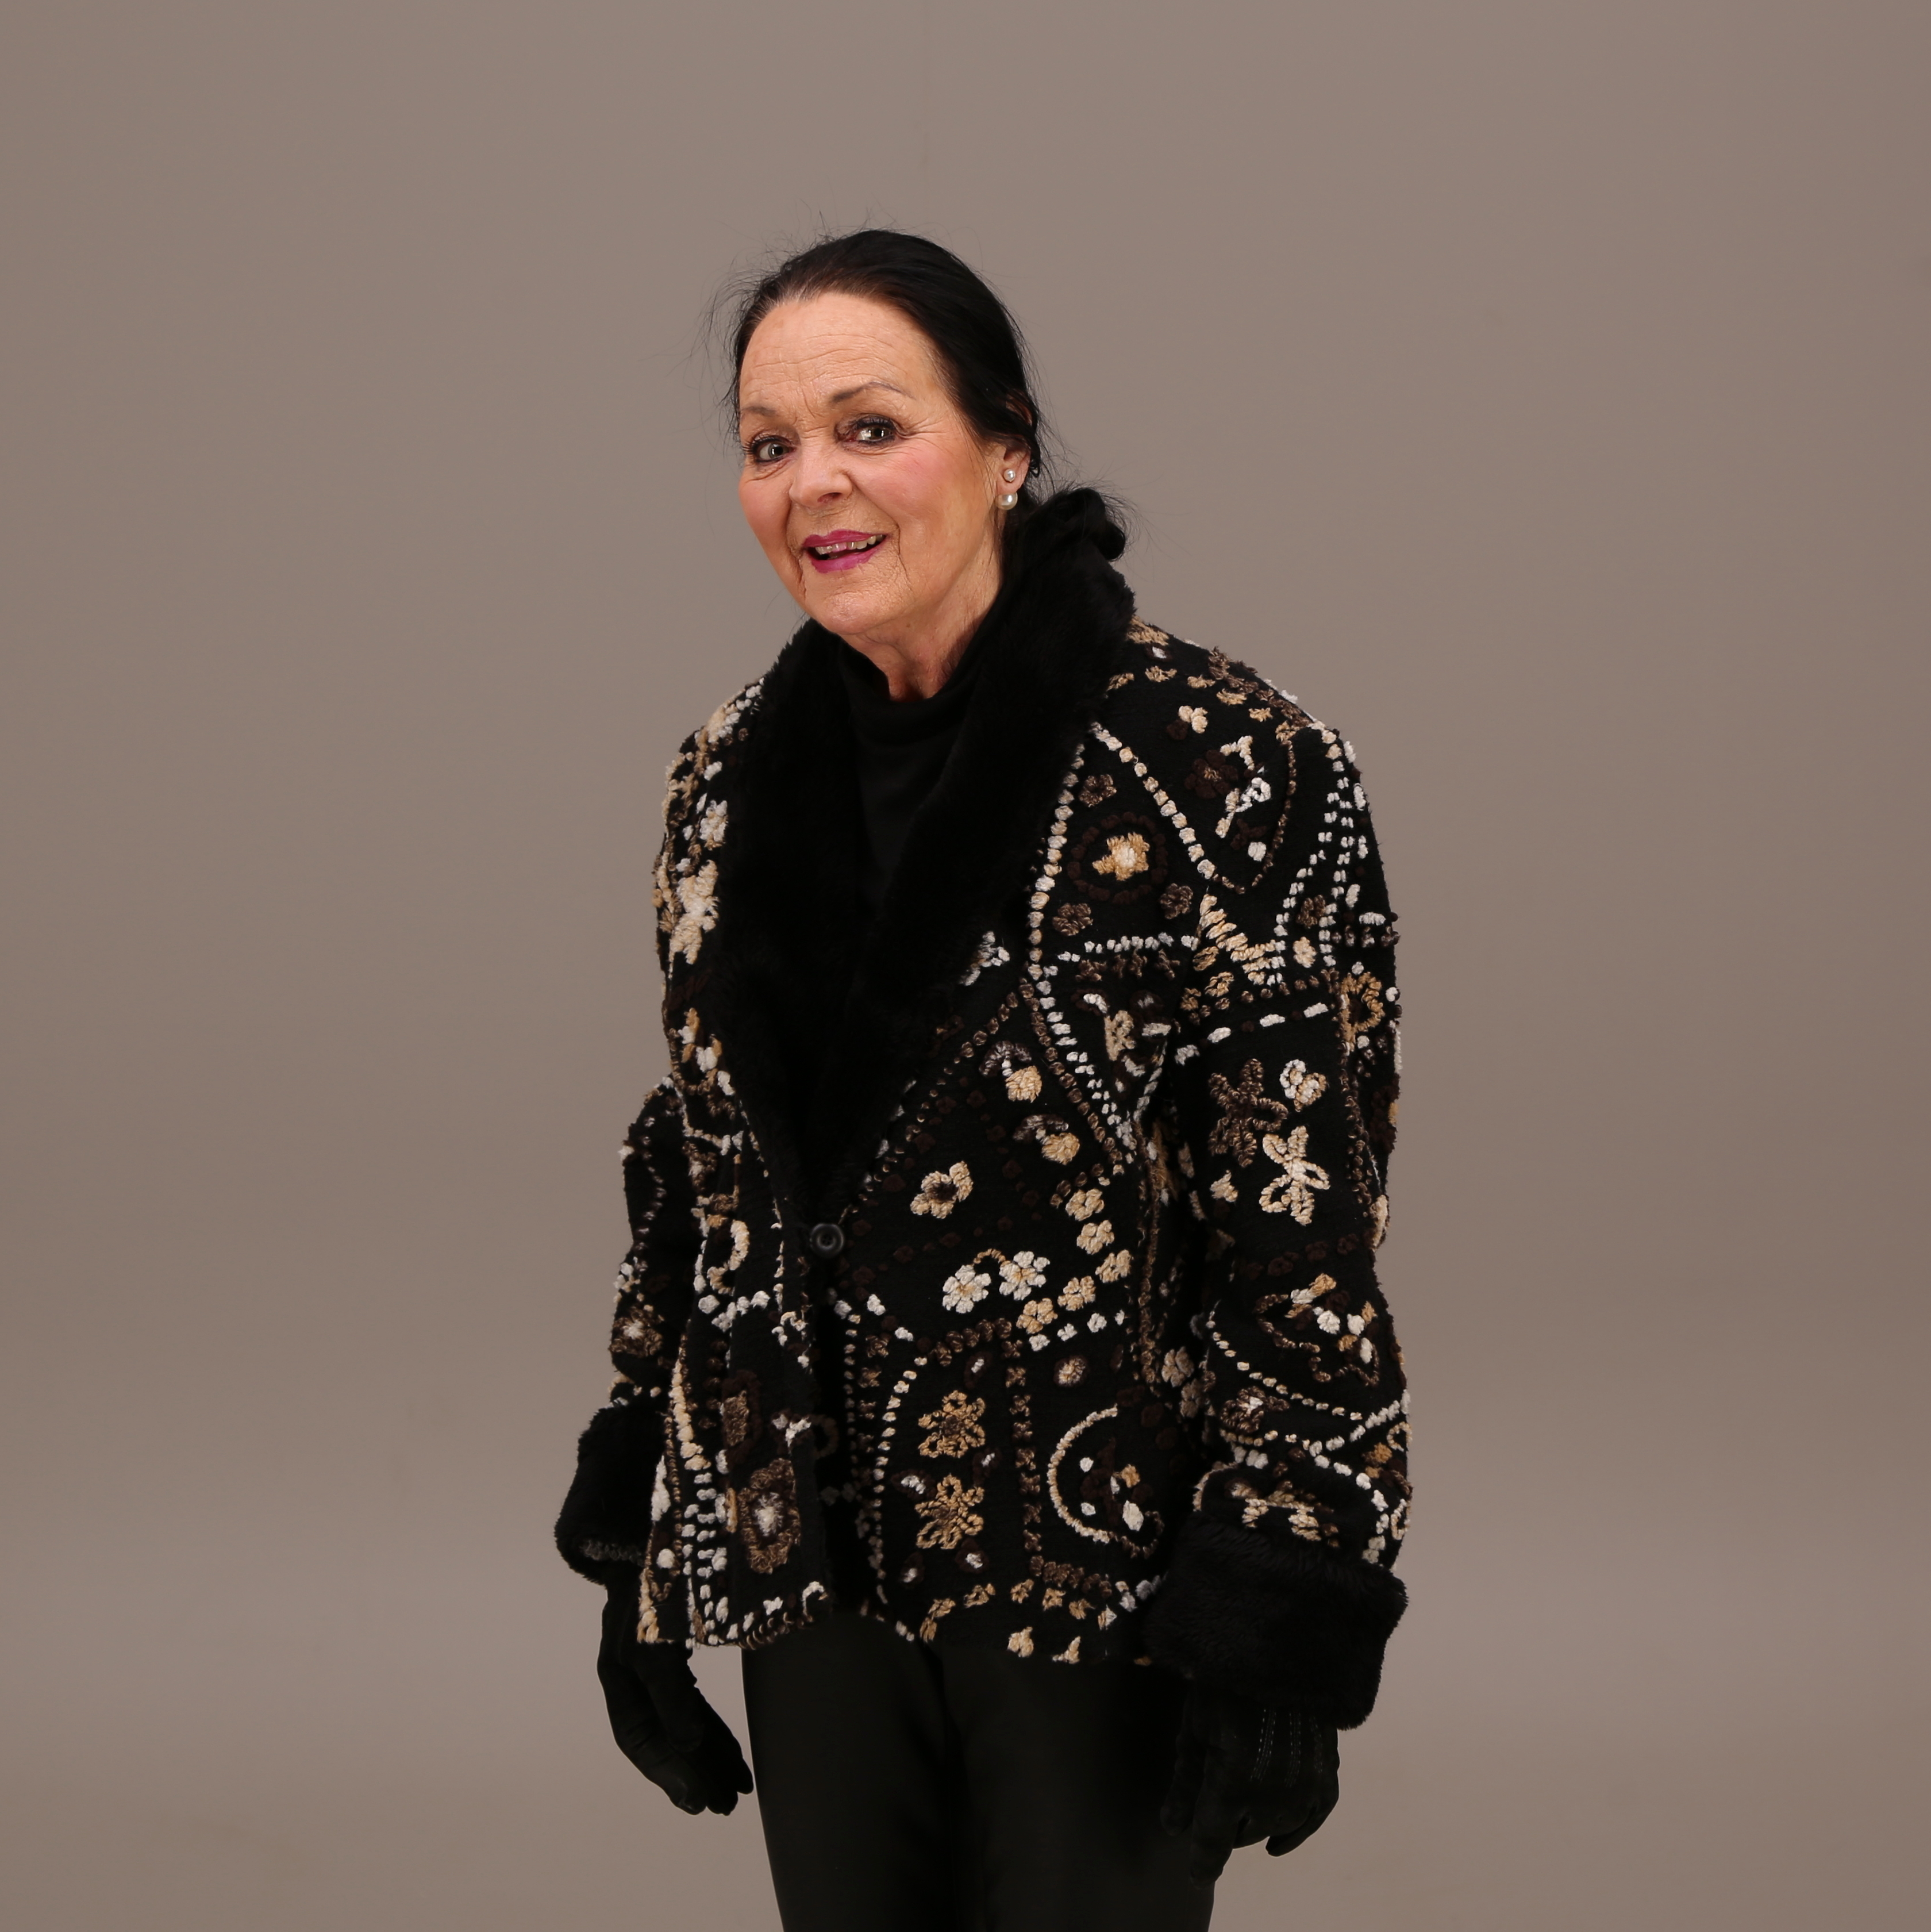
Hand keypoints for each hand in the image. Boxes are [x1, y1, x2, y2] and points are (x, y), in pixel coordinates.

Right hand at [597, 1581, 753, 1814]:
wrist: (657, 1531)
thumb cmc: (657, 1580)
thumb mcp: (656, 1637)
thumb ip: (669, 1690)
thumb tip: (687, 1742)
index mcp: (620, 1675)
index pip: (642, 1739)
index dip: (669, 1772)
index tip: (698, 1800)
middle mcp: (635, 1678)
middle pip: (664, 1739)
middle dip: (694, 1774)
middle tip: (726, 1805)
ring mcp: (657, 1669)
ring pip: (682, 1726)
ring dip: (709, 1758)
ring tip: (738, 1788)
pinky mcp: (677, 1658)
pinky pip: (693, 1706)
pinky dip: (713, 1730)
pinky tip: (732, 1754)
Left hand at [1162, 1686, 1339, 1881]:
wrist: (1282, 1648)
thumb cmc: (1225, 1682)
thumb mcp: (1195, 1728)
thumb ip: (1185, 1783)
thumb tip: (1173, 1829)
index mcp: (1233, 1784)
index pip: (1214, 1841)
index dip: (1203, 1862)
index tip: (1196, 1874)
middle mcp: (1273, 1796)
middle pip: (1242, 1835)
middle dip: (1223, 1825)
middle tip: (1211, 1801)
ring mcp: (1305, 1788)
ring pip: (1274, 1829)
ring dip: (1253, 1824)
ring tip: (1238, 1809)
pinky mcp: (1328, 1774)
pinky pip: (1314, 1818)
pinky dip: (1295, 1833)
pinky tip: (1279, 1843)